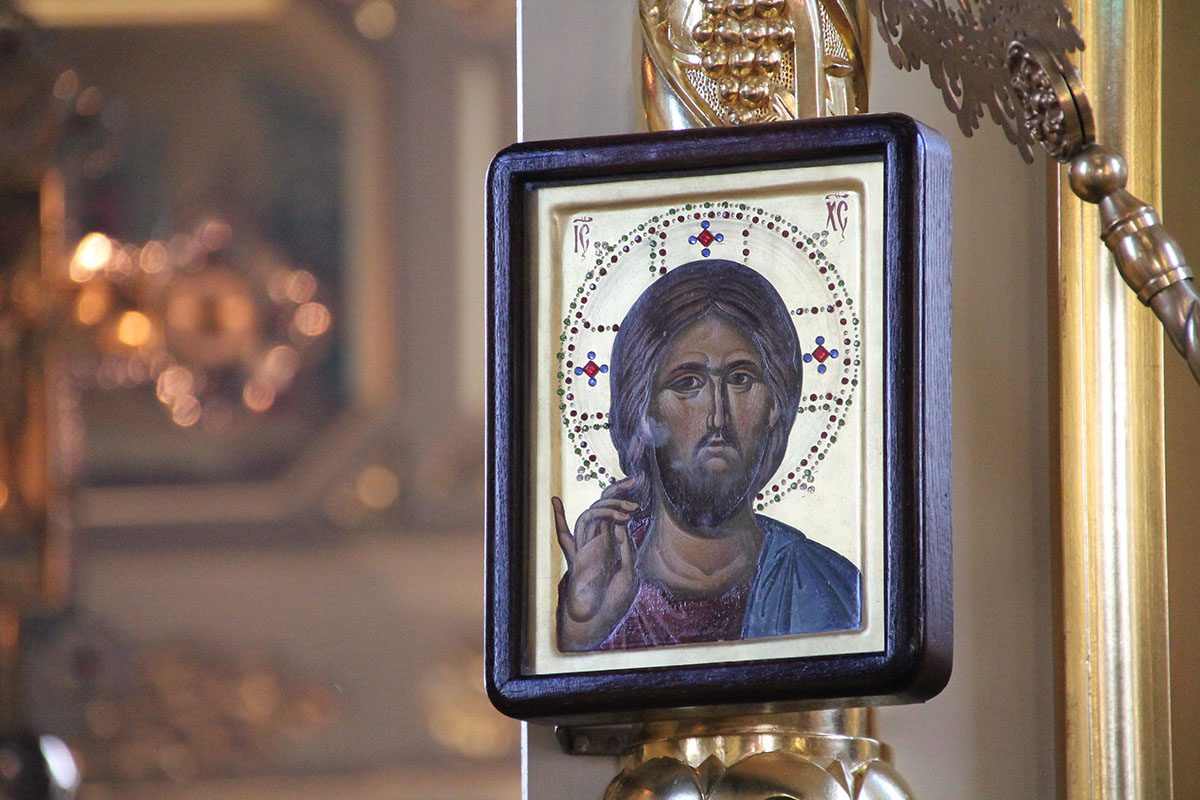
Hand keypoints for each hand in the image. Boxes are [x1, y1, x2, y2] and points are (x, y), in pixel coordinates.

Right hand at [554, 478, 639, 650]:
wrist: (597, 614)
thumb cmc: (612, 597)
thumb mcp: (628, 570)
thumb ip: (624, 547)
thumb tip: (622, 524)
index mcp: (610, 542)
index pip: (615, 512)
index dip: (624, 496)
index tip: (639, 482)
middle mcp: (597, 538)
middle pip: (603, 504)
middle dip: (618, 489)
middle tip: (635, 480)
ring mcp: (587, 543)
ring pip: (594, 511)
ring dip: (613, 505)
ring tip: (632, 510)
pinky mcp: (579, 550)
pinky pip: (578, 525)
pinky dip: (588, 513)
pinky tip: (573, 505)